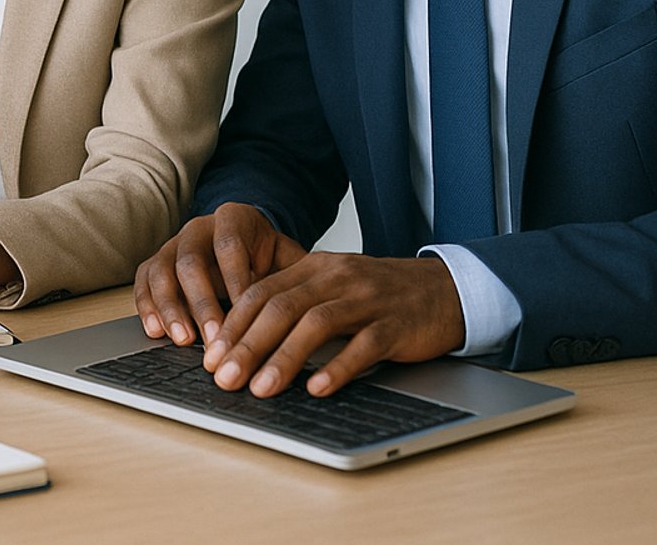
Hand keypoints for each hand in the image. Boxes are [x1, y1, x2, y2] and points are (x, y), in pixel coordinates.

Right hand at [135, 202, 306, 348]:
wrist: (250, 247)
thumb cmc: (270, 260)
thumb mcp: (288, 262)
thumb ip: (292, 278)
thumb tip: (304, 313)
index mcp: (233, 219)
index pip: (229, 245)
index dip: (235, 280)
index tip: (246, 314)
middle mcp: (197, 228)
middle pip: (190, 260)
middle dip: (202, 302)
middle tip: (215, 338)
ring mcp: (173, 245)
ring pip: (161, 271)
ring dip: (171, 308)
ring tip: (184, 340)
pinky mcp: (156, 264)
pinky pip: (143, 282)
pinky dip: (148, 307)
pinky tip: (156, 331)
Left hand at [194, 252, 466, 396]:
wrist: (446, 289)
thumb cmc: (381, 295)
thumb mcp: (333, 287)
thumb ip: (295, 303)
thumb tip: (244, 339)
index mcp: (314, 267)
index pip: (261, 292)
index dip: (232, 324)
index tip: (210, 356)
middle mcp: (336, 277)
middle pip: (281, 307)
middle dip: (248, 344)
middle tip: (224, 376)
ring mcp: (367, 299)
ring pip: (316, 324)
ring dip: (284, 358)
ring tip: (261, 388)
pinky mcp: (396, 324)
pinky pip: (363, 345)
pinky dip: (338, 367)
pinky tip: (317, 389)